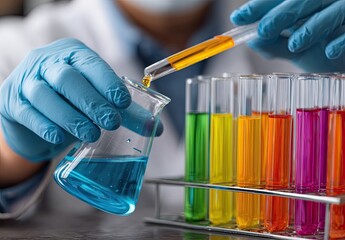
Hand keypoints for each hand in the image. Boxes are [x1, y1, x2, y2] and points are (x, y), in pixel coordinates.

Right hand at [0, 38, 130, 161]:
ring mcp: (25, 81)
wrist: (35, 114)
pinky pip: (27, 113)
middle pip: (67, 78)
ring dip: (71, 117)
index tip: (123, 103)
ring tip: (92, 134)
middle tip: (112, 122)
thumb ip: (127, 112)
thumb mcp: (99, 100)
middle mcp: (46, 62)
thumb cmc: (73, 103)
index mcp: (72, 54)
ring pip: (45, 95)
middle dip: (92, 102)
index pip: (90, 63)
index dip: (106, 82)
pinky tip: (59, 138)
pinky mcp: (12, 102)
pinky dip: (45, 126)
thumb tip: (157, 129)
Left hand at [230, 0, 344, 71]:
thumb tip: (252, 41)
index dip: (259, 6)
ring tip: (294, 45)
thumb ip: (274, 45)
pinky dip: (340, 40)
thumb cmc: (322, 49)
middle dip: (280, 14)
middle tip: (263, 30)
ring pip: (329, 10)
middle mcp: (325, 0)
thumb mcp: (296, 50)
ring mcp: (344, 9)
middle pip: (302, 0)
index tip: (238, 17)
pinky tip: (329, 52)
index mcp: (305, 4)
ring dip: (310, 27)